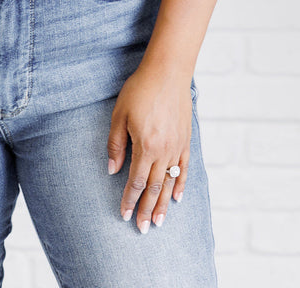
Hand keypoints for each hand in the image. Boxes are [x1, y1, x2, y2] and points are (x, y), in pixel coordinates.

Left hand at [107, 60, 191, 232]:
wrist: (168, 71)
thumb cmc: (140, 89)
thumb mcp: (119, 114)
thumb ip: (116, 144)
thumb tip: (113, 170)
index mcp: (145, 146)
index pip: (136, 181)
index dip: (129, 199)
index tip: (123, 215)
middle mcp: (163, 151)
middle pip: (154, 188)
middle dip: (146, 209)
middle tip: (141, 228)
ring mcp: (177, 147)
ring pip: (170, 182)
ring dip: (163, 204)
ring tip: (158, 222)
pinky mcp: (186, 140)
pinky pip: (184, 168)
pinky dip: (180, 184)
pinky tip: (177, 197)